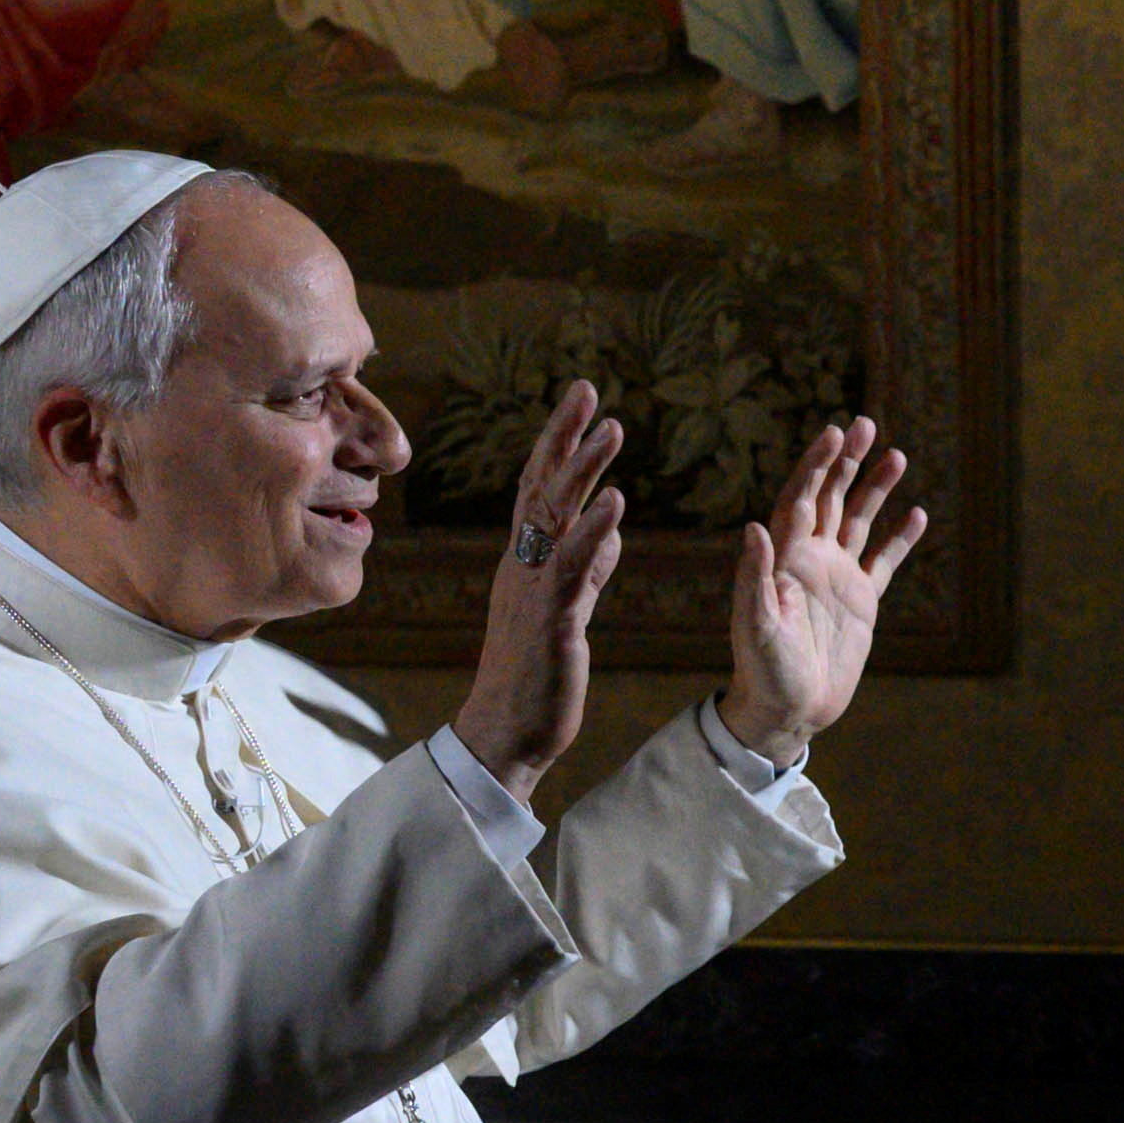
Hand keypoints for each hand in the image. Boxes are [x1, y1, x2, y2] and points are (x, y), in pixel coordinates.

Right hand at [455, 385, 635, 783]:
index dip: (558, 444)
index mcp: (525, 562)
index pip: (539, 490)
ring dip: (583, 470)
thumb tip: (610, 535)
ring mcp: (532, 589)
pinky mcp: (549, 619)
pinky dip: (594, 530)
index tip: (581, 403)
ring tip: (612, 429)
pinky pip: (571, 566)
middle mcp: (522, 565)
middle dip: (563, 436)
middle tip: (586, 388)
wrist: (506, 734)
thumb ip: (586, 572)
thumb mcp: (567, 613)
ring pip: (553, 516)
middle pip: (540, 486)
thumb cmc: (535, 677)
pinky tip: (617, 500)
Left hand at [718, 413, 920, 762]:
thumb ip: (754, 577)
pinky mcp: (861, 602)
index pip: (801, 498)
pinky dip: (899, 539)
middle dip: (848, 461)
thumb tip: (755, 527)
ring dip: (875, 489)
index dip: (817, 464)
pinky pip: (883, 562)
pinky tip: (916, 515)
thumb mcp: (755, 625)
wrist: (788, 710)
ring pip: (858, 520)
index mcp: (785, 559)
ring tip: (897, 455)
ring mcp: (837, 578)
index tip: (835, 433)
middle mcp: (811, 559)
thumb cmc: (762, 671)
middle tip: (866, 424)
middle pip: (830, 497)